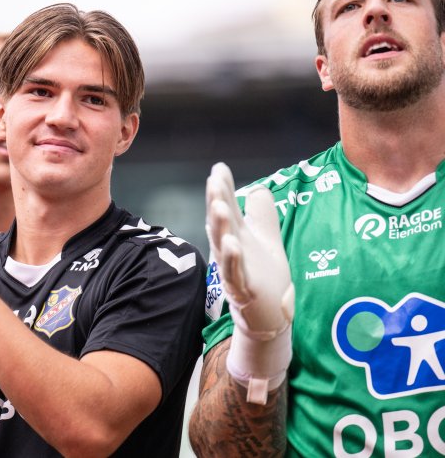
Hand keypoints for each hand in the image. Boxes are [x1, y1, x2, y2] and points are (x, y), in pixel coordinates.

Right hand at [206, 162, 293, 337]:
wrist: (269, 314)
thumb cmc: (265, 276)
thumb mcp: (266, 238)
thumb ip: (261, 213)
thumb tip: (257, 188)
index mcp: (236, 235)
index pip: (227, 208)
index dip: (223, 189)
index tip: (219, 169)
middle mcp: (231, 250)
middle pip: (220, 223)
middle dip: (216, 202)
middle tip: (214, 182)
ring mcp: (234, 270)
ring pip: (223, 246)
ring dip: (220, 227)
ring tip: (219, 207)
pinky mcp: (243, 290)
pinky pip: (235, 273)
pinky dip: (233, 259)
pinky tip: (233, 244)